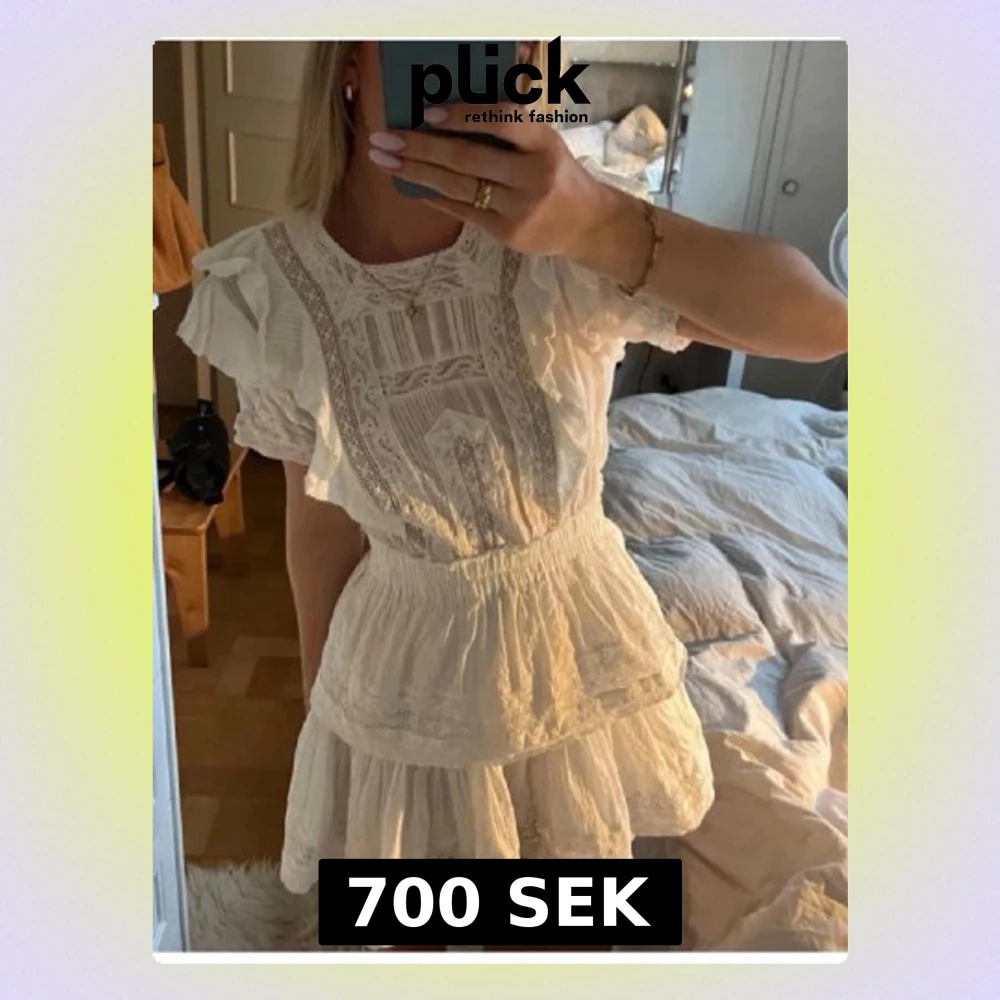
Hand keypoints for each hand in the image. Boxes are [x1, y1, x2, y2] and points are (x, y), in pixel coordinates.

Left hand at [366, 102, 619, 260]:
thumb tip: (447, 117)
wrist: (587, 224)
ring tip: (385, 161)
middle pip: (468, 158)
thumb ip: (509, 130)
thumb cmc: (558, 174)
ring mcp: (520, 208)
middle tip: (383, 139)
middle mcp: (533, 176)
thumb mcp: (545, 143)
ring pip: (459, 187)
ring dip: (417, 172)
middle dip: (420, 146)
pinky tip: (412, 185)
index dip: (463, 116)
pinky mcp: (508, 233)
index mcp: (544, 144)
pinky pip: (463, 212)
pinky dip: (435, 197)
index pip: (502, 121)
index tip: (428, 113)